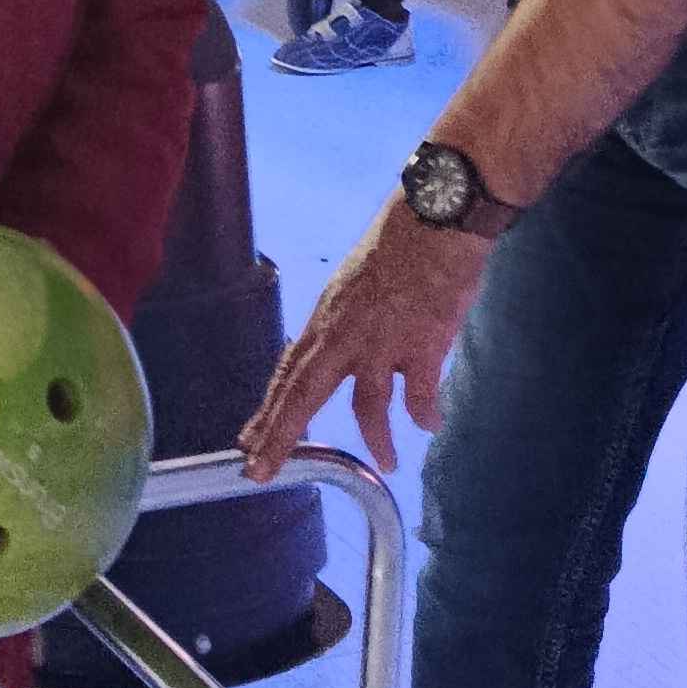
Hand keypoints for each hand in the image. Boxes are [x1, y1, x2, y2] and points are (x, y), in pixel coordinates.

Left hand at [240, 195, 492, 479]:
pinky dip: (425, 415)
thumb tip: (341, 351)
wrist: (437, 217)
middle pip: (302, 394)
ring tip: (386, 463)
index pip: (288, 372)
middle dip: (278, 435)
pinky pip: (419, 396)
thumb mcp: (354, 283)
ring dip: (375, 440)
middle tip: (258, 470)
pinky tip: (431, 425)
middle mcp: (345, 333)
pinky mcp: (422, 344)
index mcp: (327, 318)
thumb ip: (346, 322)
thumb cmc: (401, 244)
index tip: (249, 441)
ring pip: (366, 407)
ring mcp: (382, 341)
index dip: (269, 410)